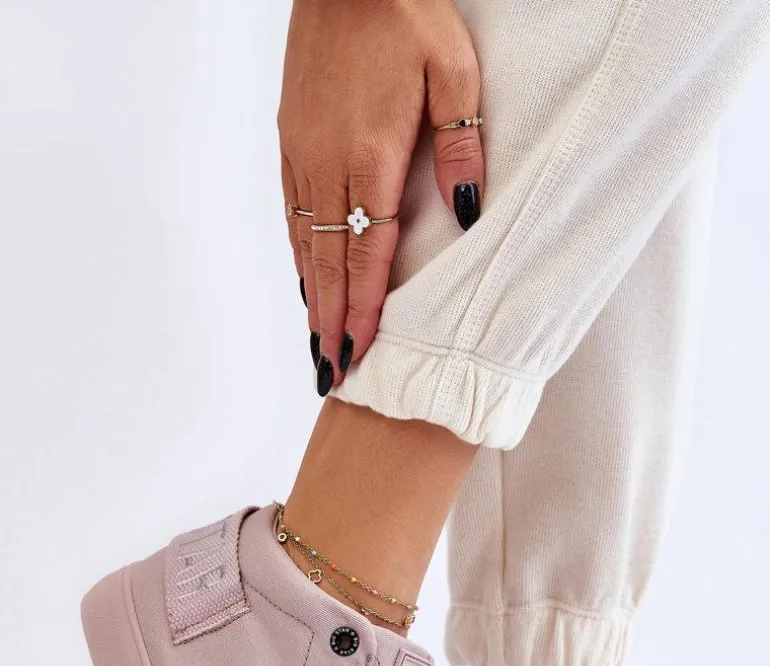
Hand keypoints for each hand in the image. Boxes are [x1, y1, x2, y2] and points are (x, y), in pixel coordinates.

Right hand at [278, 0, 483, 393]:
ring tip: (317, 339)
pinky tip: (307, 276)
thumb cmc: (407, 13)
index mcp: (370, 155)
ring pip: (306, 240)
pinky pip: (293, 210)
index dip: (361, 310)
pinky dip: (301, 252)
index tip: (356, 354)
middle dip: (330, 321)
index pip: (366, 253)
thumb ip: (462, 150)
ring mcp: (302, 151)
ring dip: (313, 295)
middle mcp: (327, 162)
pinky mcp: (291, 136)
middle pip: (328, 261)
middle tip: (329, 370)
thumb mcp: (455, 74)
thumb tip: (465, 217)